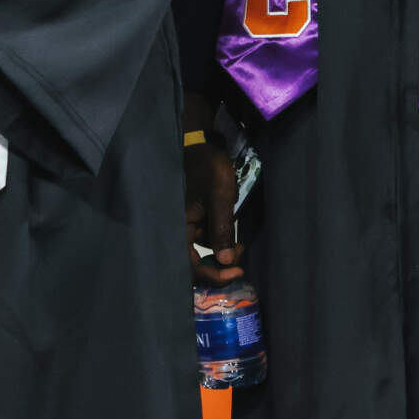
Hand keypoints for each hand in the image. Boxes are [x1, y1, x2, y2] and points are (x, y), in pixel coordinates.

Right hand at [182, 96, 243, 283]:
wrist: (202, 143)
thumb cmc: (208, 167)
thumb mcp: (220, 196)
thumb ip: (222, 230)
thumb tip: (226, 262)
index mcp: (177, 226)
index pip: (190, 266)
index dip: (212, 276)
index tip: (236, 273)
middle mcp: (178, 229)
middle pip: (196, 262)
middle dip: (220, 265)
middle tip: (240, 258)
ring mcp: (187, 223)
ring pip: (205, 248)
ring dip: (223, 249)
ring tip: (241, 242)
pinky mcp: (194, 217)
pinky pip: (206, 235)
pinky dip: (220, 237)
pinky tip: (232, 229)